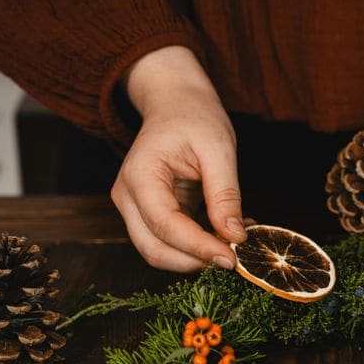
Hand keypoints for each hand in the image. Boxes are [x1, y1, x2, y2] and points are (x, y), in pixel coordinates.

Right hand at [111, 46, 246, 270]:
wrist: (176, 103)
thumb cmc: (195, 117)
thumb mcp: (219, 149)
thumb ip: (225, 194)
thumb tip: (234, 237)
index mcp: (140, 175)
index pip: (165, 225)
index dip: (198, 247)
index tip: (232, 258)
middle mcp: (128, 196)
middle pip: (154, 249)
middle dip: (194, 260)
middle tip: (235, 257)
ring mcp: (135, 208)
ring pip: (159, 252)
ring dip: (197, 256)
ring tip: (235, 240)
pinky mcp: (150, 214)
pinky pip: (171, 242)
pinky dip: (199, 246)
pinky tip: (227, 232)